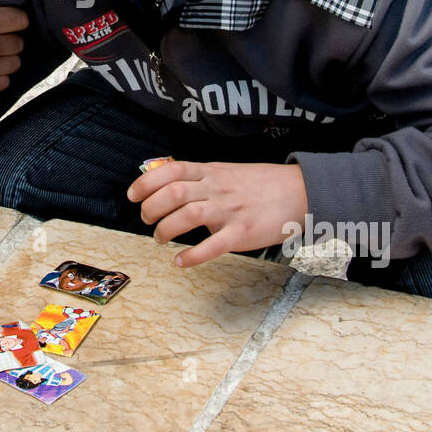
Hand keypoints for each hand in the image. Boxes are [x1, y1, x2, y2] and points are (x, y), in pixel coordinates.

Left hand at [127, 161, 308, 268]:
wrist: (299, 191)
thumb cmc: (260, 184)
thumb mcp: (226, 171)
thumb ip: (199, 177)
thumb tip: (167, 183)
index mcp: (210, 172)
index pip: (170, 171)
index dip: (146, 183)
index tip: (132, 196)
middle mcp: (216, 188)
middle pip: (173, 193)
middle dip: (151, 208)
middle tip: (147, 220)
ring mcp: (229, 210)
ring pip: (188, 215)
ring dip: (166, 229)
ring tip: (160, 239)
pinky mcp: (243, 232)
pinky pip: (213, 245)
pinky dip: (192, 255)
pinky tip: (181, 261)